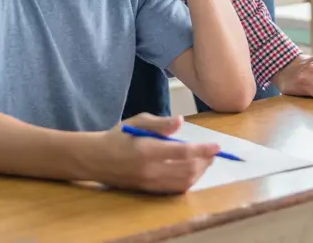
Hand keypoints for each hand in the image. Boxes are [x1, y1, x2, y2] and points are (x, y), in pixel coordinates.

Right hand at [90, 114, 218, 193]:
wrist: (96, 159)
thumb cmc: (119, 136)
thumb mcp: (138, 121)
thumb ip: (161, 123)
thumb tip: (181, 121)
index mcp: (147, 150)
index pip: (182, 152)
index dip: (203, 150)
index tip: (216, 146)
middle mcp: (150, 170)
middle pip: (187, 170)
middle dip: (205, 162)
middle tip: (212, 152)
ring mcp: (149, 183)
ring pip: (183, 183)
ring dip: (199, 173)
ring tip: (205, 161)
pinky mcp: (148, 191)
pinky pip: (174, 190)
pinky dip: (188, 181)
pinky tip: (191, 171)